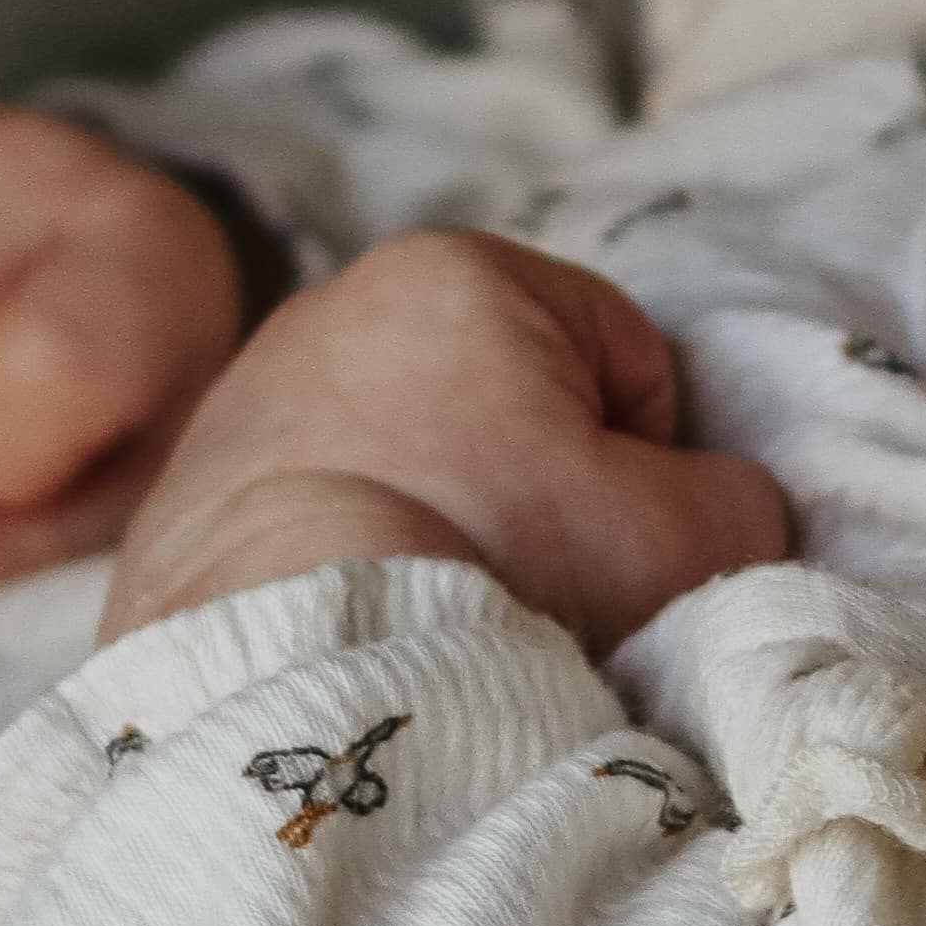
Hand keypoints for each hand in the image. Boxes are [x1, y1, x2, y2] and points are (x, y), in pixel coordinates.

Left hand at [104, 231, 787, 662]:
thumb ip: (735, 499)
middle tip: (541, 587)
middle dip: (540, 492)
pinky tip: (364, 625)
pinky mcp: (189, 484)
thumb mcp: (685, 533)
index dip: (652, 460)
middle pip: (508, 406)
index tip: (621, 538)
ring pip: (411, 463)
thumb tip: (719, 507)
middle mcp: (340, 301)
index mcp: (462, 269)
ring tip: (444, 613)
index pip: (622, 355)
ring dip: (445, 526)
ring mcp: (251, 392)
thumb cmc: (493, 562)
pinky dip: (353, 561)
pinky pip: (320, 516)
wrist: (280, 656)